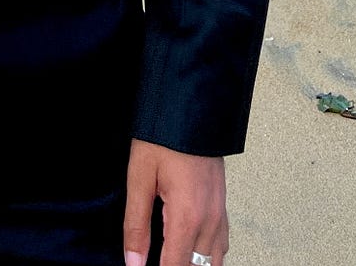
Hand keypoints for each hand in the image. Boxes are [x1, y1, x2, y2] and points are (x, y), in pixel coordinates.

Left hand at [123, 138, 226, 265]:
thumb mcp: (140, 178)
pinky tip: (194, 253)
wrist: (191, 105)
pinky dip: (208, 256)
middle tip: (155, 262)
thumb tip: (133, 263)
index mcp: (187, 217)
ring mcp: (219, 212)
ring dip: (195, 265)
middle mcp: (209, 219)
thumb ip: (136, 225)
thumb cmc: (164, 137)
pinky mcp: (222, 203)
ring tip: (172, 259)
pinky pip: (221, 243)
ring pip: (213, 261)